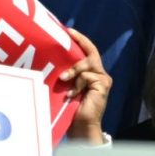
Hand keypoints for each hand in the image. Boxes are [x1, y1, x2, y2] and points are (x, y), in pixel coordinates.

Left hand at [56, 29, 112, 143]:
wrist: (81, 125)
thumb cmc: (71, 107)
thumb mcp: (67, 85)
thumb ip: (67, 73)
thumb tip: (50, 58)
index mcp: (92, 72)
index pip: (89, 51)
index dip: (81, 40)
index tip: (69, 30)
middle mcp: (100, 74)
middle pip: (90, 53)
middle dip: (78, 45)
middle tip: (66, 36)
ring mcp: (103, 80)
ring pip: (87, 63)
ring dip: (73, 70)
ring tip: (63, 79)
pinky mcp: (103, 85)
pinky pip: (87, 76)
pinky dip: (77, 84)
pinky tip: (72, 94)